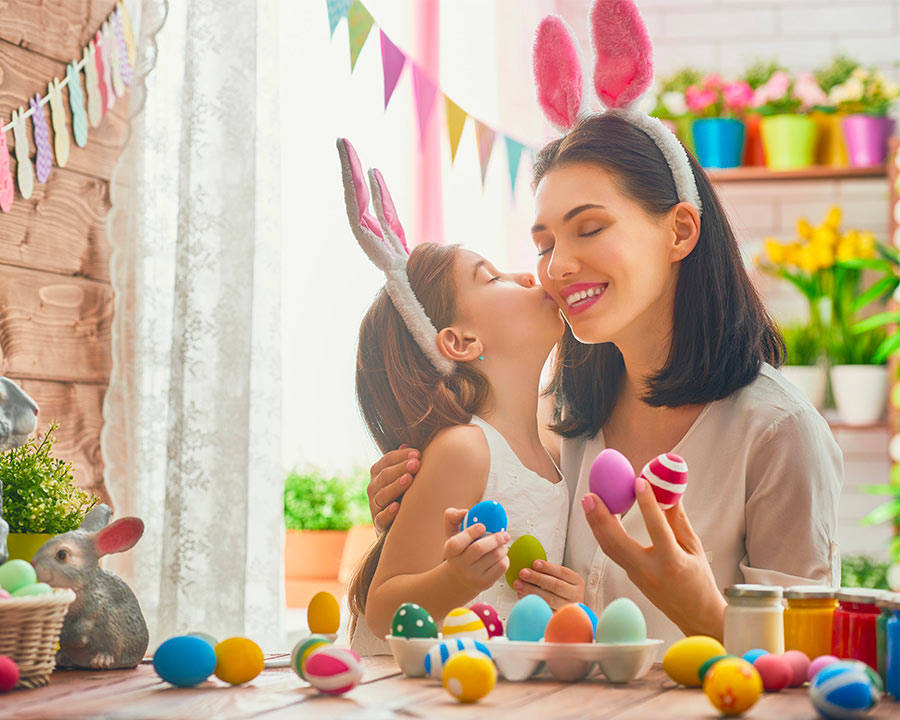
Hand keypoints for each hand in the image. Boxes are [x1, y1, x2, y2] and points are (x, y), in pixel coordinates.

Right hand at [368, 445, 419, 532]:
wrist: (396, 525)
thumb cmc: (403, 494)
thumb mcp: (402, 476)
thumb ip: (404, 462)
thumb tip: (407, 445)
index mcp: (378, 474)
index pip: (387, 460)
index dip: (400, 456)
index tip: (417, 454)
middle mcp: (373, 488)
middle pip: (384, 476)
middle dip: (400, 468)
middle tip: (416, 464)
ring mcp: (375, 506)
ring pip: (382, 495)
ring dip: (396, 486)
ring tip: (409, 479)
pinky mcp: (379, 524)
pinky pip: (381, 518)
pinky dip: (388, 513)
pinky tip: (397, 506)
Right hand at [442, 508, 510, 594]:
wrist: (460, 578)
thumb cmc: (460, 550)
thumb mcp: (452, 534)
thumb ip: (453, 518)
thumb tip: (464, 512)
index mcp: (450, 550)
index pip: (458, 542)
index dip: (472, 532)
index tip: (483, 526)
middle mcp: (459, 565)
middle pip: (479, 549)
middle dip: (495, 539)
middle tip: (505, 534)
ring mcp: (472, 576)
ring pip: (494, 557)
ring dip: (502, 547)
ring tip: (503, 544)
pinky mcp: (484, 584)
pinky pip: (501, 567)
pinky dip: (505, 558)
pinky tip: (501, 556)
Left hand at [513, 560, 584, 609]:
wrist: (571, 613)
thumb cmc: (562, 590)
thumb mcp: (562, 579)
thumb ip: (550, 573)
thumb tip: (531, 565)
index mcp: (577, 582)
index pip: (562, 572)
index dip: (548, 567)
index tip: (534, 563)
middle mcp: (575, 595)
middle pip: (556, 585)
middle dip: (537, 578)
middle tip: (523, 573)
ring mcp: (568, 608)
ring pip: (549, 599)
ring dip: (531, 590)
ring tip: (518, 584)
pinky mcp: (559, 618)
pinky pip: (544, 609)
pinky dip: (532, 602)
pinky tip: (522, 596)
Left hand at [581, 475, 726, 639]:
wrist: (696, 616)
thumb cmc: (699, 581)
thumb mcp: (694, 548)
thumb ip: (678, 520)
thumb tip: (669, 490)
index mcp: (672, 562)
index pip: (657, 529)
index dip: (647, 505)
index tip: (639, 482)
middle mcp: (650, 571)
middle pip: (617, 543)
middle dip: (600, 518)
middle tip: (591, 495)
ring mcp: (637, 576)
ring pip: (609, 549)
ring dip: (596, 524)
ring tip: (589, 500)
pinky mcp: (631, 577)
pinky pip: (613, 553)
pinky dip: (604, 533)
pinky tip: (599, 517)